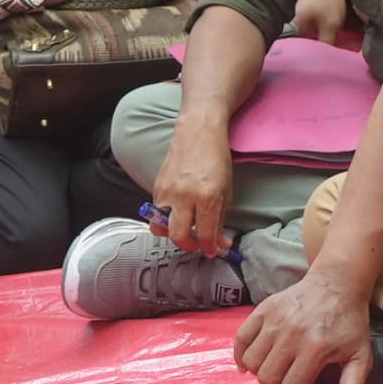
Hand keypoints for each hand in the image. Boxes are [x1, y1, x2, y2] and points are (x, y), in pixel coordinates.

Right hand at [153, 115, 241, 255]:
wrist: (198, 132)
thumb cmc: (216, 159)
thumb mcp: (226, 191)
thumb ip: (220, 218)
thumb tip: (219, 241)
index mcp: (206, 197)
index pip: (205, 234)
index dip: (209, 248)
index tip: (211, 251)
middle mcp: (184, 196)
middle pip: (177, 236)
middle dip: (188, 246)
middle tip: (196, 244)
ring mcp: (167, 191)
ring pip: (160, 227)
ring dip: (172, 232)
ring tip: (185, 227)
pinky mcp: (156, 187)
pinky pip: (156, 212)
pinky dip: (166, 217)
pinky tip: (178, 211)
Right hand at [237, 268, 377, 383]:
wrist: (336, 284)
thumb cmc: (349, 323)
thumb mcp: (360, 356)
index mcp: (316, 348)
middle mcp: (292, 334)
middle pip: (267, 378)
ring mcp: (275, 320)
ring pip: (252, 361)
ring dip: (258, 373)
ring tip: (271, 371)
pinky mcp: (264, 309)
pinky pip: (241, 339)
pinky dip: (240, 354)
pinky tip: (248, 362)